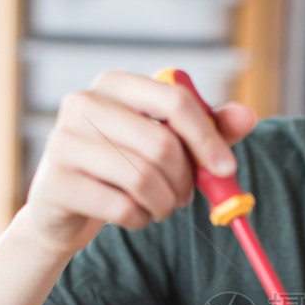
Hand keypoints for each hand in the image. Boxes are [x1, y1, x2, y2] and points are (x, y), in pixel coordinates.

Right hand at [23, 70, 256, 257]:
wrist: (64, 206)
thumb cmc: (123, 167)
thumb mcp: (166, 143)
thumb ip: (207, 129)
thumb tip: (247, 116)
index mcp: (115, 84)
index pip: (174, 100)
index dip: (207, 137)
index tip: (226, 169)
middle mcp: (83, 104)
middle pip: (162, 144)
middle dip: (184, 180)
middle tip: (185, 197)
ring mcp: (64, 141)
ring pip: (143, 179)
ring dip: (165, 204)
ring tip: (160, 208)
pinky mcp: (56, 182)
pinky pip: (122, 207)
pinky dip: (141, 220)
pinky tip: (134, 216)